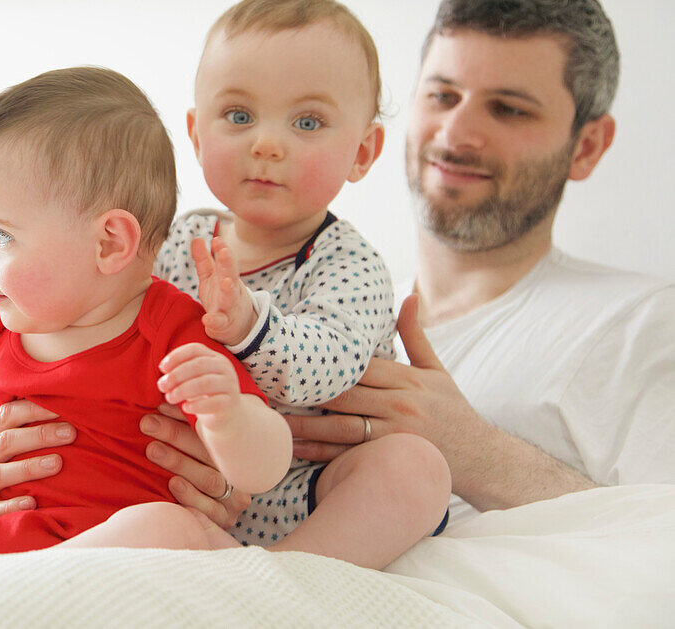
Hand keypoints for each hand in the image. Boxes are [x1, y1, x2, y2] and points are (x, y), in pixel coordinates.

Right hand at [0, 398, 75, 519]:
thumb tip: (18, 382)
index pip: (4, 416)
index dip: (32, 409)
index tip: (60, 405)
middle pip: (5, 442)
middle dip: (38, 435)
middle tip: (71, 432)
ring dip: (28, 468)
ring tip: (57, 463)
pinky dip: (10, 506)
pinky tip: (32, 502)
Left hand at [139, 405, 250, 528]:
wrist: (216, 520)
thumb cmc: (198, 470)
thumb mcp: (194, 448)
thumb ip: (183, 428)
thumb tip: (160, 403)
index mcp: (230, 451)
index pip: (207, 432)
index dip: (182, 419)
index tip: (159, 406)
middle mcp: (235, 473)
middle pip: (206, 453)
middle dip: (175, 436)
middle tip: (148, 423)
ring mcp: (233, 498)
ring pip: (209, 478)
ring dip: (179, 462)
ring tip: (153, 450)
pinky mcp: (225, 519)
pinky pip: (210, 509)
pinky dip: (191, 497)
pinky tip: (173, 484)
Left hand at [158, 343, 241, 427]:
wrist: (226, 416)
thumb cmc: (204, 394)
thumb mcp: (192, 379)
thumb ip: (179, 372)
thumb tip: (163, 369)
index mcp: (214, 357)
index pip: (195, 349)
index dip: (176, 356)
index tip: (162, 368)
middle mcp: (225, 368)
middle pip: (198, 365)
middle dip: (176, 375)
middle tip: (161, 386)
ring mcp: (230, 385)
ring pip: (205, 383)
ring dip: (182, 390)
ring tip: (170, 398)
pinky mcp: (230, 403)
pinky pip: (213, 402)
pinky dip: (196, 405)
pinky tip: (185, 408)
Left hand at [191, 237, 255, 344]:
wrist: (237, 326)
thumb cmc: (221, 297)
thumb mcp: (212, 277)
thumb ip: (204, 259)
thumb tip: (197, 238)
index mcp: (227, 277)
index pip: (226, 261)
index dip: (222, 250)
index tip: (217, 239)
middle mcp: (230, 290)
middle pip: (230, 275)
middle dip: (227, 263)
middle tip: (225, 251)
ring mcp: (228, 308)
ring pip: (229, 298)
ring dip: (228, 290)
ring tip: (225, 282)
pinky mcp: (223, 324)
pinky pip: (219, 323)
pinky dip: (214, 321)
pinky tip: (207, 319)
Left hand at [287, 294, 482, 467]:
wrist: (486, 460)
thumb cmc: (454, 412)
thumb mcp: (438, 371)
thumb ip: (416, 335)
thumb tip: (409, 295)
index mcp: (408, 379)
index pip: (358, 366)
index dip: (325, 362)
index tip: (294, 357)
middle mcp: (400, 404)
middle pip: (343, 393)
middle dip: (306, 390)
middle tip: (270, 386)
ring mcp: (394, 433)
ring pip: (340, 425)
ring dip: (304, 423)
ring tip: (274, 421)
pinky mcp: (390, 457)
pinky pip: (348, 454)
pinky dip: (319, 452)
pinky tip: (294, 448)